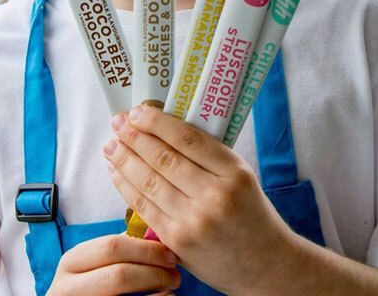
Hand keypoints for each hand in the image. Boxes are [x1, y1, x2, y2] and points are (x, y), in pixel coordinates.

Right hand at [46, 232, 180, 295]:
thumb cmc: (89, 284)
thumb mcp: (94, 263)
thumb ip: (119, 249)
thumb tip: (156, 237)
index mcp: (72, 261)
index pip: (111, 247)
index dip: (145, 249)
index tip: (169, 253)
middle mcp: (68, 286)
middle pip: (118, 275)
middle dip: (153, 272)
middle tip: (175, 274)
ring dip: (156, 292)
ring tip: (172, 288)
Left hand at [104, 105, 293, 295]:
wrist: (266, 266)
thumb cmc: (251, 213)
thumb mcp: (240, 176)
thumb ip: (208, 156)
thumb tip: (163, 128)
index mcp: (233, 173)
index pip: (188, 139)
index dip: (158, 123)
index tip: (138, 112)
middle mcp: (215, 196)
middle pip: (164, 158)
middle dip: (135, 137)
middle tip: (118, 122)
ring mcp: (195, 221)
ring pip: (150, 182)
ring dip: (125, 160)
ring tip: (111, 145)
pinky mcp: (178, 241)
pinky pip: (145, 207)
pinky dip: (127, 187)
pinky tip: (116, 172)